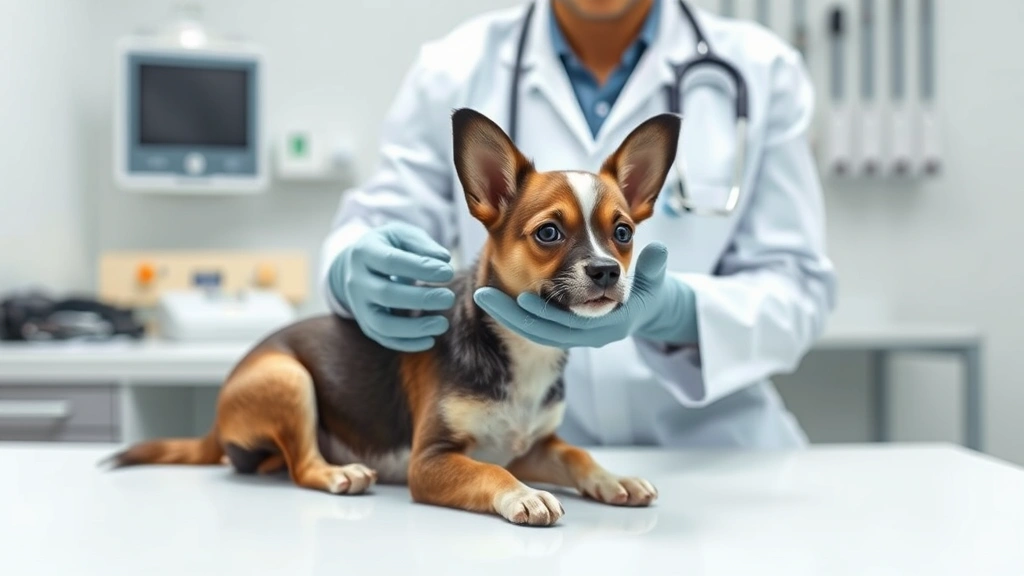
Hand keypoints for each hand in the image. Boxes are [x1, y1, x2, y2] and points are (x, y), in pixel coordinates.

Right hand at [328, 222, 455, 351]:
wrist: (358, 265)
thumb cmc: (389, 246)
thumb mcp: (401, 235)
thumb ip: (422, 244)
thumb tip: (443, 260)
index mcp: (364, 252)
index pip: (391, 262)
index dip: (420, 268)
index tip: (447, 272)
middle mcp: (357, 281)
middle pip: (386, 294)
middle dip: (420, 299)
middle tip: (448, 298)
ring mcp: (359, 306)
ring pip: (382, 324)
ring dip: (414, 328)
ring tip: (442, 324)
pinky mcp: (366, 324)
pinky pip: (384, 339)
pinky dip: (407, 343)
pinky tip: (430, 340)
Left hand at [472, 243, 697, 348]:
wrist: (646, 310)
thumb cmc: (649, 292)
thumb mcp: (654, 283)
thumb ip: (654, 269)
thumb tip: (658, 251)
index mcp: (608, 328)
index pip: (569, 326)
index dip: (544, 314)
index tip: (521, 297)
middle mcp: (587, 335)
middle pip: (542, 330)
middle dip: (511, 313)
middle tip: (482, 293)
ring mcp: (573, 332)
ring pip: (533, 328)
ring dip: (506, 311)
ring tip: (480, 292)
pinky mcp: (562, 327)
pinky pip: (534, 323)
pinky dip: (515, 311)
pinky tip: (493, 295)